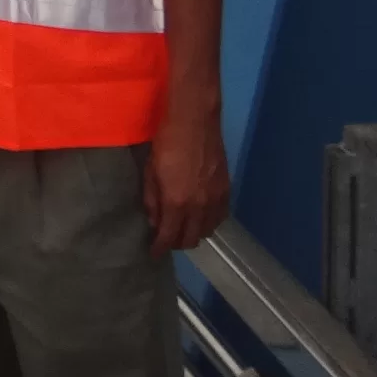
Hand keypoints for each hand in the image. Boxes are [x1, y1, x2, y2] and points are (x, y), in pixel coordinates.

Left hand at [142, 109, 230, 254]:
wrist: (195, 122)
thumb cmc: (166, 143)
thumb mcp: (150, 171)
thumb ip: (152, 200)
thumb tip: (154, 222)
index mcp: (176, 203)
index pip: (169, 236)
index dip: (160, 248)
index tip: (154, 253)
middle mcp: (199, 207)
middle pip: (191, 239)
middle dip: (177, 243)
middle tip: (167, 238)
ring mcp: (216, 200)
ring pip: (207, 231)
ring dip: (194, 234)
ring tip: (183, 227)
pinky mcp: (227, 191)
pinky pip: (220, 218)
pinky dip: (209, 223)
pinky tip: (200, 216)